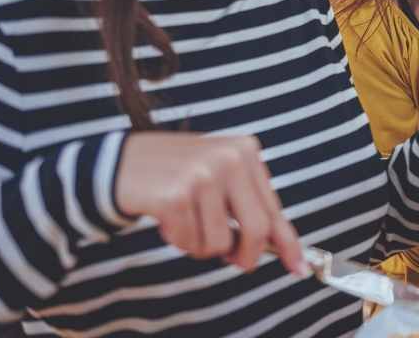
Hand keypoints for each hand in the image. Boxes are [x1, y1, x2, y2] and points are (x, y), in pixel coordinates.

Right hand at [115, 133, 305, 275]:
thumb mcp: (218, 176)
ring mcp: (202, 175)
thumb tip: (277, 246)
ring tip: (186, 222)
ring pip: (219, 242)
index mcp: (245, 151)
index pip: (274, 207)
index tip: (299, 267)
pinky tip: (167, 218)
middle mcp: (229, 158)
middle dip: (245, 255)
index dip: (288, 243)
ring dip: (202, 245)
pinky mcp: (176, 195)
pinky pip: (190, 242)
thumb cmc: (174, 173)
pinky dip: (179, 240)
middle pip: (257, 229)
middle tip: (233, 259)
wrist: (120, 163)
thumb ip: (246, 205)